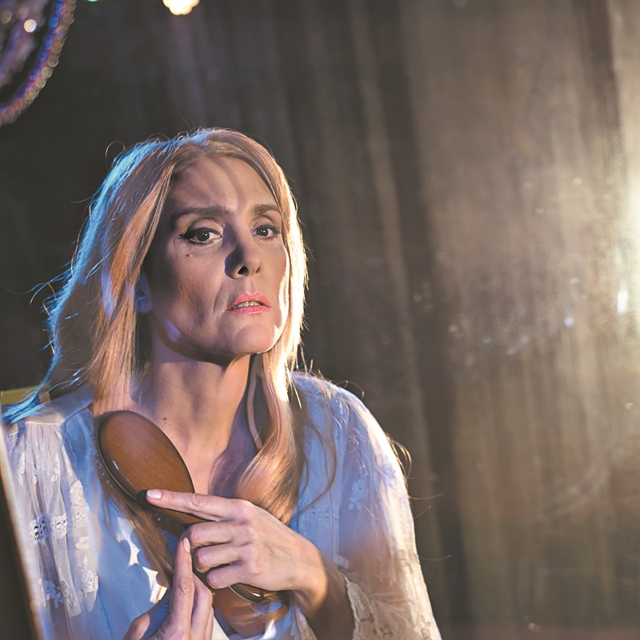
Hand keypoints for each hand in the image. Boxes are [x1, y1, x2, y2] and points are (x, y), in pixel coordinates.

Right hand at [123, 537, 213, 639]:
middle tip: (180, 564)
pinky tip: (185, 605)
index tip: (184, 544)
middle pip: (204, 596)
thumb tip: (172, 591)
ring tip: (181, 583)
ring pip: (209, 609)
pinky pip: (207, 623)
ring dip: (197, 593)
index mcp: (176, 635)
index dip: (184, 562)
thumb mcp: (135, 634)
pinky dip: (198, 609)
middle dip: (193, 577)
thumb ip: (157, 610)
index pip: (185, 588)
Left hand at [145, 490, 321, 595]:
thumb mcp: (251, 516)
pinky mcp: (249, 569)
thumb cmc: (270, 536)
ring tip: (220, 564)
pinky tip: (230, 576)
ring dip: (203, 566)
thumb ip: (224, 515)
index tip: (149, 495)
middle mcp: (241, 523)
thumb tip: (193, 512)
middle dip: (190, 545)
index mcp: (239, 507)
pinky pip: (214, 578)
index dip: (172, 499)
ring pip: (201, 558)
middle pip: (194, 533)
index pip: (199, 501)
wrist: (299, 559)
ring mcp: (246, 546)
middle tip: (202, 550)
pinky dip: (215, 581)